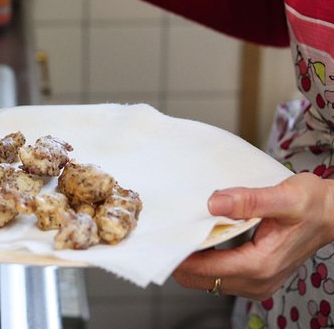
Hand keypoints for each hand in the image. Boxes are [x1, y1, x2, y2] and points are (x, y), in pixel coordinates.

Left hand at [172, 172, 333, 299]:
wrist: (332, 215)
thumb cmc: (312, 205)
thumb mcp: (284, 196)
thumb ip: (248, 201)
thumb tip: (214, 202)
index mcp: (260, 265)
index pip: (206, 269)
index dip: (181, 256)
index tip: (163, 239)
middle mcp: (257, 281)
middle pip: (201, 279)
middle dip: (181, 259)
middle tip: (165, 234)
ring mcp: (256, 283)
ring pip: (208, 280)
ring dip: (191, 261)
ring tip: (179, 235)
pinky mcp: (255, 278)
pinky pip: (219, 276)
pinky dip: (204, 262)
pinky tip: (199, 241)